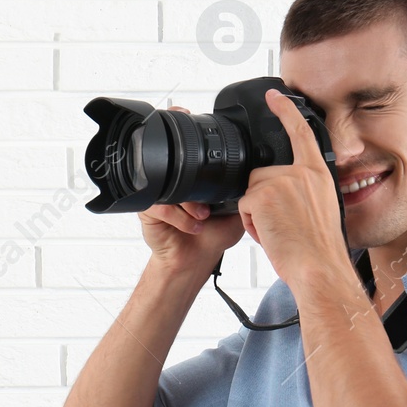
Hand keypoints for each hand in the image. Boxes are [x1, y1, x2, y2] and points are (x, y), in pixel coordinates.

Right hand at [137, 106, 245, 275]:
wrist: (193, 260)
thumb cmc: (213, 237)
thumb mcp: (237, 209)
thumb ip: (243, 188)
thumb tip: (259, 169)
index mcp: (194, 179)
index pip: (189, 153)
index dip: (190, 146)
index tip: (202, 150)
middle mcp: (175, 183)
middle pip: (176, 165)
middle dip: (190, 176)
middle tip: (204, 198)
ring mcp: (159, 195)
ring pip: (169, 185)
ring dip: (189, 203)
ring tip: (202, 216)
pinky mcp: (147, 210)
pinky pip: (160, 206)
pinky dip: (179, 217)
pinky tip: (191, 226)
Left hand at [237, 89, 350, 285]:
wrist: (319, 268)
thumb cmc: (319, 249)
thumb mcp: (319, 209)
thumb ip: (301, 191)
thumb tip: (276, 190)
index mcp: (318, 174)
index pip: (301, 132)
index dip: (286, 111)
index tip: (274, 94)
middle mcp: (301, 173)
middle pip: (260, 174)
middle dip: (261, 199)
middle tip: (283, 225)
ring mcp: (281, 182)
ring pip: (249, 192)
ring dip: (255, 214)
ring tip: (278, 231)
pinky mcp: (262, 196)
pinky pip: (242, 206)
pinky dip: (250, 224)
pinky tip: (270, 234)